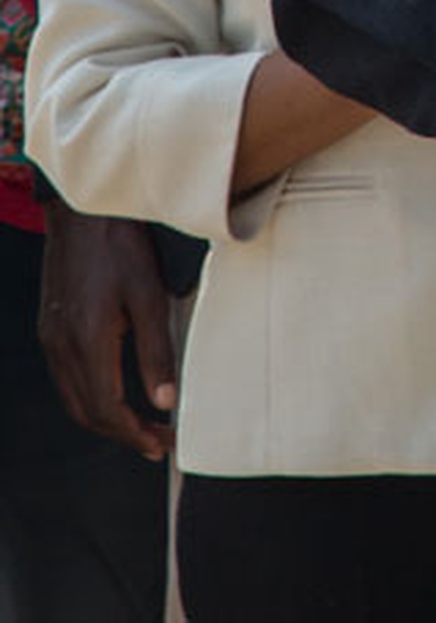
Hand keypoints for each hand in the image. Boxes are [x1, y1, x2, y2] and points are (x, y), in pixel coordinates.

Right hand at [37, 197, 175, 460]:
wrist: (85, 209)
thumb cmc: (121, 245)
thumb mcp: (150, 295)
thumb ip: (156, 351)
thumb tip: (165, 401)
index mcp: (87, 342)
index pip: (107, 410)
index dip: (135, 434)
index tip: (163, 443)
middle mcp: (62, 346)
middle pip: (87, 413)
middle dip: (123, 434)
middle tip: (158, 442)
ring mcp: (52, 337)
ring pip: (75, 398)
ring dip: (107, 418)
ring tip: (142, 425)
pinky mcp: (52, 327)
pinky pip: (68, 377)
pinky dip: (92, 395)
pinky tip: (115, 391)